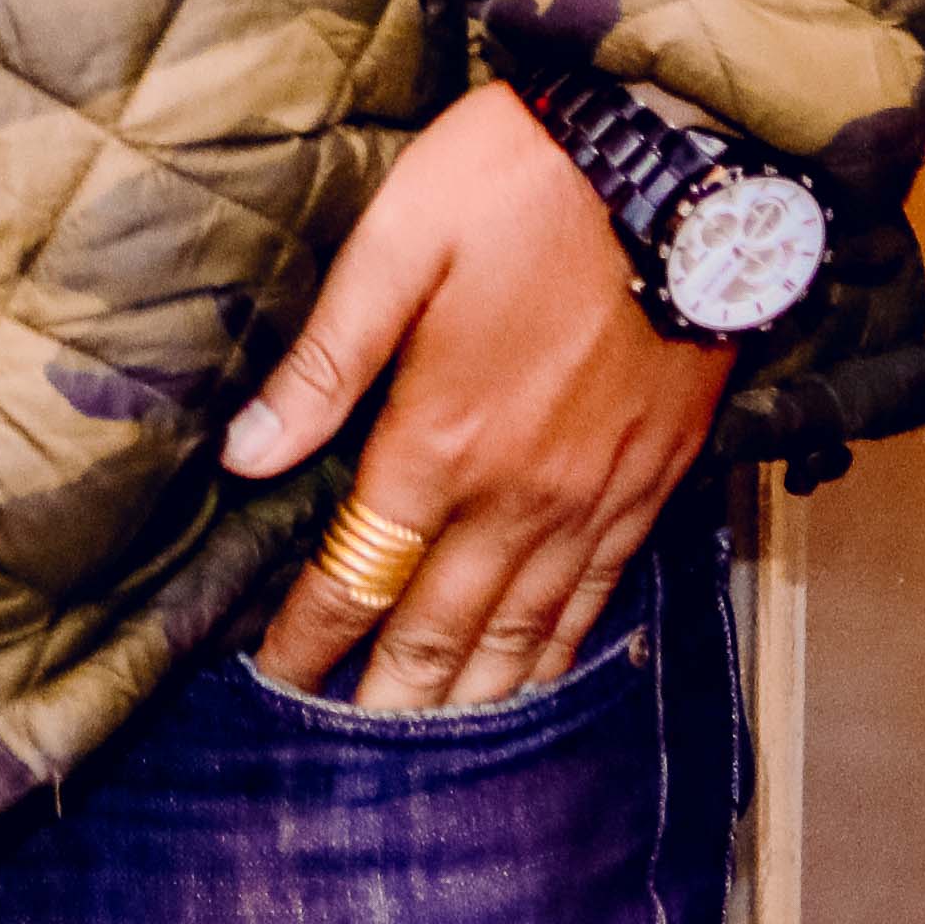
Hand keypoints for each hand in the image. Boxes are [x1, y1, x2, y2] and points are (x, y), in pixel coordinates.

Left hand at [226, 80, 734, 708]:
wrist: (677, 160)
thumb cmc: (520, 184)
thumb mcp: (397, 244)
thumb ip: (325, 360)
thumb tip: (248, 453)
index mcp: (442, 438)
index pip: (359, 570)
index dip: (313, 633)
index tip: (274, 681)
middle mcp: (520, 492)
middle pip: (441, 628)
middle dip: (388, 699)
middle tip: (347, 762)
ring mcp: (595, 496)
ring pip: (525, 632)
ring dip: (473, 698)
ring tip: (432, 759)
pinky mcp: (654, 481)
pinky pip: (600, 596)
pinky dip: (562, 653)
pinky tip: (540, 680)